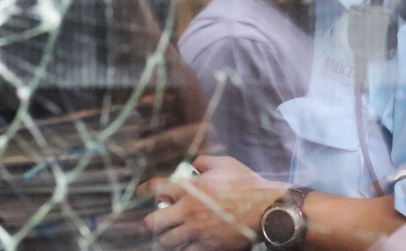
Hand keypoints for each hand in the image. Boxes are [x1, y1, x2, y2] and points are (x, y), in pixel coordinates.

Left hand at [138, 155, 285, 250]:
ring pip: (167, 242)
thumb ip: (204, 162)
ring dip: (167, 238)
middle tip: (157, 220)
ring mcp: (197, 232)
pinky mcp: (208, 247)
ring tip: (173, 234)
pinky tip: (188, 244)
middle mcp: (188, 211)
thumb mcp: (225, 164)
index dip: (144, 190)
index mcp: (190, 189)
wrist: (266, 210)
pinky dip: (184, 249)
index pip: (157, 188)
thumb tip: (193, 166)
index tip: (140, 192)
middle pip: (153, 222)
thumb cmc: (247, 184)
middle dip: (151, 222)